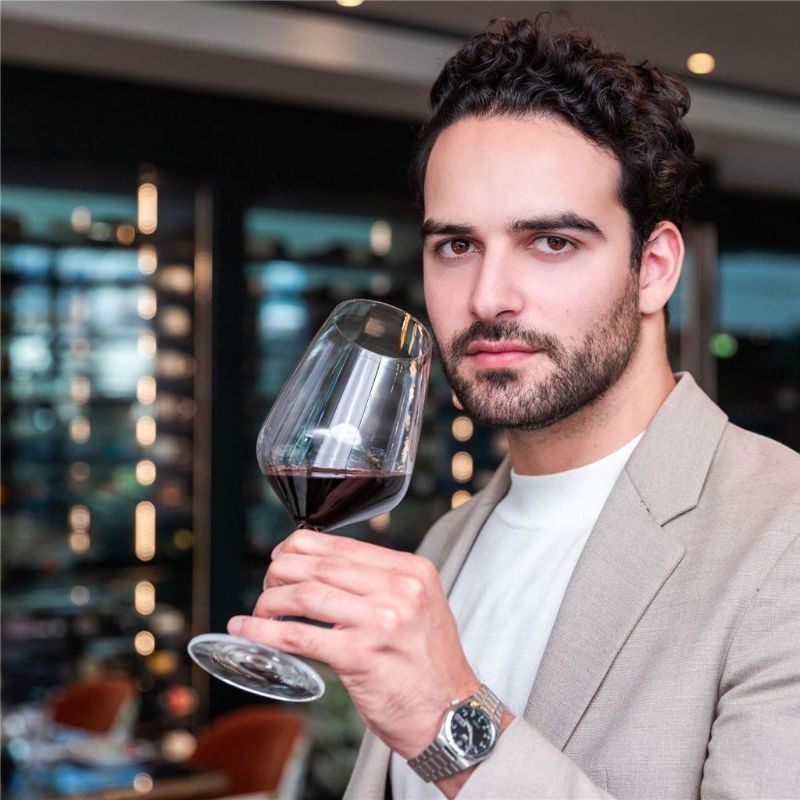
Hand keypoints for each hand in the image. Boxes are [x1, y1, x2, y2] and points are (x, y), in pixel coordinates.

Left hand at [227, 528, 479, 757]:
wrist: (453, 717)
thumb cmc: (430, 665)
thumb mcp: (419, 606)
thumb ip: (381, 583)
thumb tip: (325, 570)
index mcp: (412, 570)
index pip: (343, 544)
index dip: (301, 546)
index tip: (282, 555)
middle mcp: (399, 589)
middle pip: (320, 564)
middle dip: (281, 571)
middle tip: (268, 584)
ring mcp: (379, 621)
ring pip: (304, 595)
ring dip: (270, 600)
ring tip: (260, 610)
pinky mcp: (359, 656)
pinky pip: (299, 636)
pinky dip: (265, 632)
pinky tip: (248, 630)